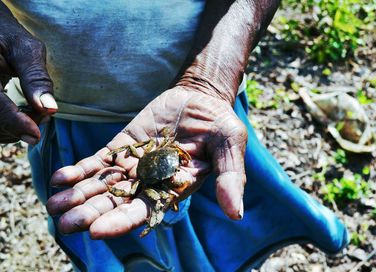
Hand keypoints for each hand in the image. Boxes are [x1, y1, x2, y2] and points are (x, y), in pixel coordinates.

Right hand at [0, 9, 56, 144]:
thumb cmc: (8, 36)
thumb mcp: (25, 50)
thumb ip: (36, 79)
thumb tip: (50, 109)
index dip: (16, 124)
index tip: (36, 136)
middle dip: (21, 125)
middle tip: (43, 115)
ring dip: (15, 130)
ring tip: (34, 113)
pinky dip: (8, 127)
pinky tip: (21, 117)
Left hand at [46, 86, 247, 238]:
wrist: (202, 98)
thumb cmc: (220, 123)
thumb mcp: (230, 146)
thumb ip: (230, 178)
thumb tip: (236, 213)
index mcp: (174, 188)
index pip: (146, 210)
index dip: (122, 221)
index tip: (98, 231)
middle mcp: (150, 182)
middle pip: (116, 202)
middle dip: (91, 213)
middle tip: (64, 224)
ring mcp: (134, 164)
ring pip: (102, 185)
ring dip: (78, 195)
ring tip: (54, 204)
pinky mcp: (122, 146)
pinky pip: (98, 161)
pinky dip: (80, 170)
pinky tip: (59, 178)